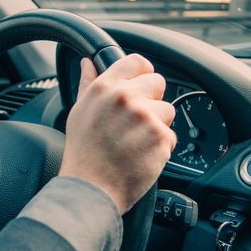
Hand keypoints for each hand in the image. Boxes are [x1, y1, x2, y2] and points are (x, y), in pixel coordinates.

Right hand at [59, 54, 176, 213]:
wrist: (90, 189)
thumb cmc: (83, 154)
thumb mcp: (79, 112)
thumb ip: (88, 83)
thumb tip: (88, 63)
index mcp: (105, 88)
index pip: (137, 62)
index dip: (143, 74)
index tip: (141, 87)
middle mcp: (125, 97)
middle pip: (158, 83)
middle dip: (152, 101)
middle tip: (135, 123)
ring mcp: (144, 116)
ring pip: (168, 110)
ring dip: (158, 125)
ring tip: (136, 142)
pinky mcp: (160, 137)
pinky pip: (170, 136)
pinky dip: (160, 148)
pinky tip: (141, 156)